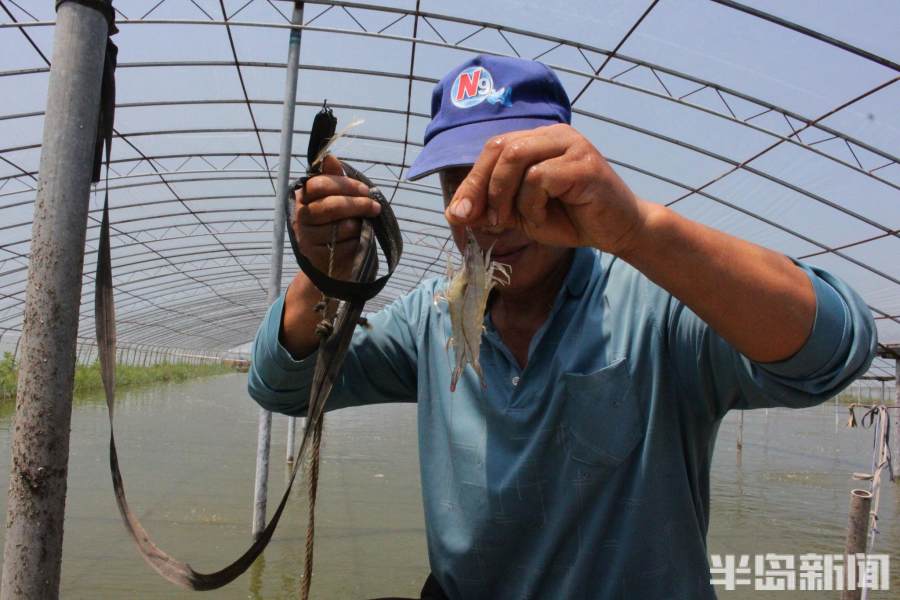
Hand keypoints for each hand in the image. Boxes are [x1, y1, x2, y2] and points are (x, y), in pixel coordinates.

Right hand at [293, 154, 380, 278]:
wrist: (330, 258)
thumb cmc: (336, 221)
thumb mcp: (336, 196)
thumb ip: (334, 178)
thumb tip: (329, 157)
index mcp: (303, 196)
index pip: (319, 184)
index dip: (345, 185)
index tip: (365, 190)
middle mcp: (300, 216)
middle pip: (331, 206)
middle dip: (358, 205)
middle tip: (375, 207)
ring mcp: (306, 237)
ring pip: (340, 227)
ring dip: (358, 225)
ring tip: (364, 225)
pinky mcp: (316, 256)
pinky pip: (344, 246)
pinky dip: (356, 242)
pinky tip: (356, 240)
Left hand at [445, 124, 646, 254]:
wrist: (618, 230)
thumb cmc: (571, 219)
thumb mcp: (522, 214)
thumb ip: (492, 208)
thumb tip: (454, 213)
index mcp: (538, 139)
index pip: (493, 148)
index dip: (472, 181)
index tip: (459, 214)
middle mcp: (554, 134)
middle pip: (500, 147)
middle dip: (482, 187)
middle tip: (486, 220)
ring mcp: (571, 144)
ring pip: (516, 158)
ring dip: (506, 195)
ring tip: (517, 220)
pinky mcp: (584, 163)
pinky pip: (540, 177)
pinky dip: (532, 204)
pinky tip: (543, 218)